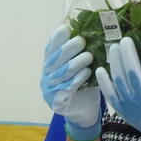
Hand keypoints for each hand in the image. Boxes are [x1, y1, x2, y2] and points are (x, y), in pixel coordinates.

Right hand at [40, 25, 100, 140]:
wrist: (84, 112)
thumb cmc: (84, 85)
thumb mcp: (82, 67)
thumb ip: (81, 54)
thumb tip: (93, 34)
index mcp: (50, 65)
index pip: (50, 49)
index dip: (56, 39)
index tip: (65, 28)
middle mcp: (46, 76)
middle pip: (55, 59)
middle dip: (68, 48)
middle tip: (82, 40)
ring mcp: (49, 89)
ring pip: (62, 72)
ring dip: (76, 63)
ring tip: (89, 56)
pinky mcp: (57, 101)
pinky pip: (67, 87)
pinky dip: (78, 79)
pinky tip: (87, 73)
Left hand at [95, 37, 140, 140]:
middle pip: (133, 73)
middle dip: (128, 54)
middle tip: (126, 40)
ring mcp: (131, 105)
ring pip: (119, 80)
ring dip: (116, 62)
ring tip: (114, 48)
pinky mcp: (121, 109)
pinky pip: (109, 93)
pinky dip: (104, 81)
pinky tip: (101, 68)